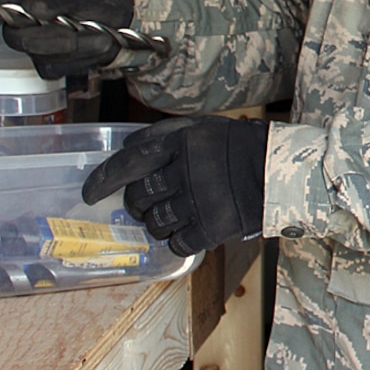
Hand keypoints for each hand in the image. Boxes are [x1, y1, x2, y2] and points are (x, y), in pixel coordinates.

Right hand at [0, 0, 133, 78]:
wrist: (120, 13)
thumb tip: (31, 9)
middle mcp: (25, 19)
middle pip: (16, 37)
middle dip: (48, 36)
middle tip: (77, 28)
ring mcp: (36, 44)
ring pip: (40, 55)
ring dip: (75, 47)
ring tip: (100, 33)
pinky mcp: (51, 64)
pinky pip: (57, 68)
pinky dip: (81, 58)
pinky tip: (95, 44)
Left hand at [82, 116, 268, 255]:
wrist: (280, 172)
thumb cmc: (241, 147)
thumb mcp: (204, 127)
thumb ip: (165, 134)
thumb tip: (127, 146)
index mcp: (181, 144)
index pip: (129, 162)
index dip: (104, 180)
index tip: (89, 194)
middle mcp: (185, 173)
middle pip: (139, 196)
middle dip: (136, 204)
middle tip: (145, 204)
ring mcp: (198, 202)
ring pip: (155, 223)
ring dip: (156, 223)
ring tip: (170, 217)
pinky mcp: (211, 228)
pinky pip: (178, 242)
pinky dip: (177, 240)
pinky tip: (187, 231)